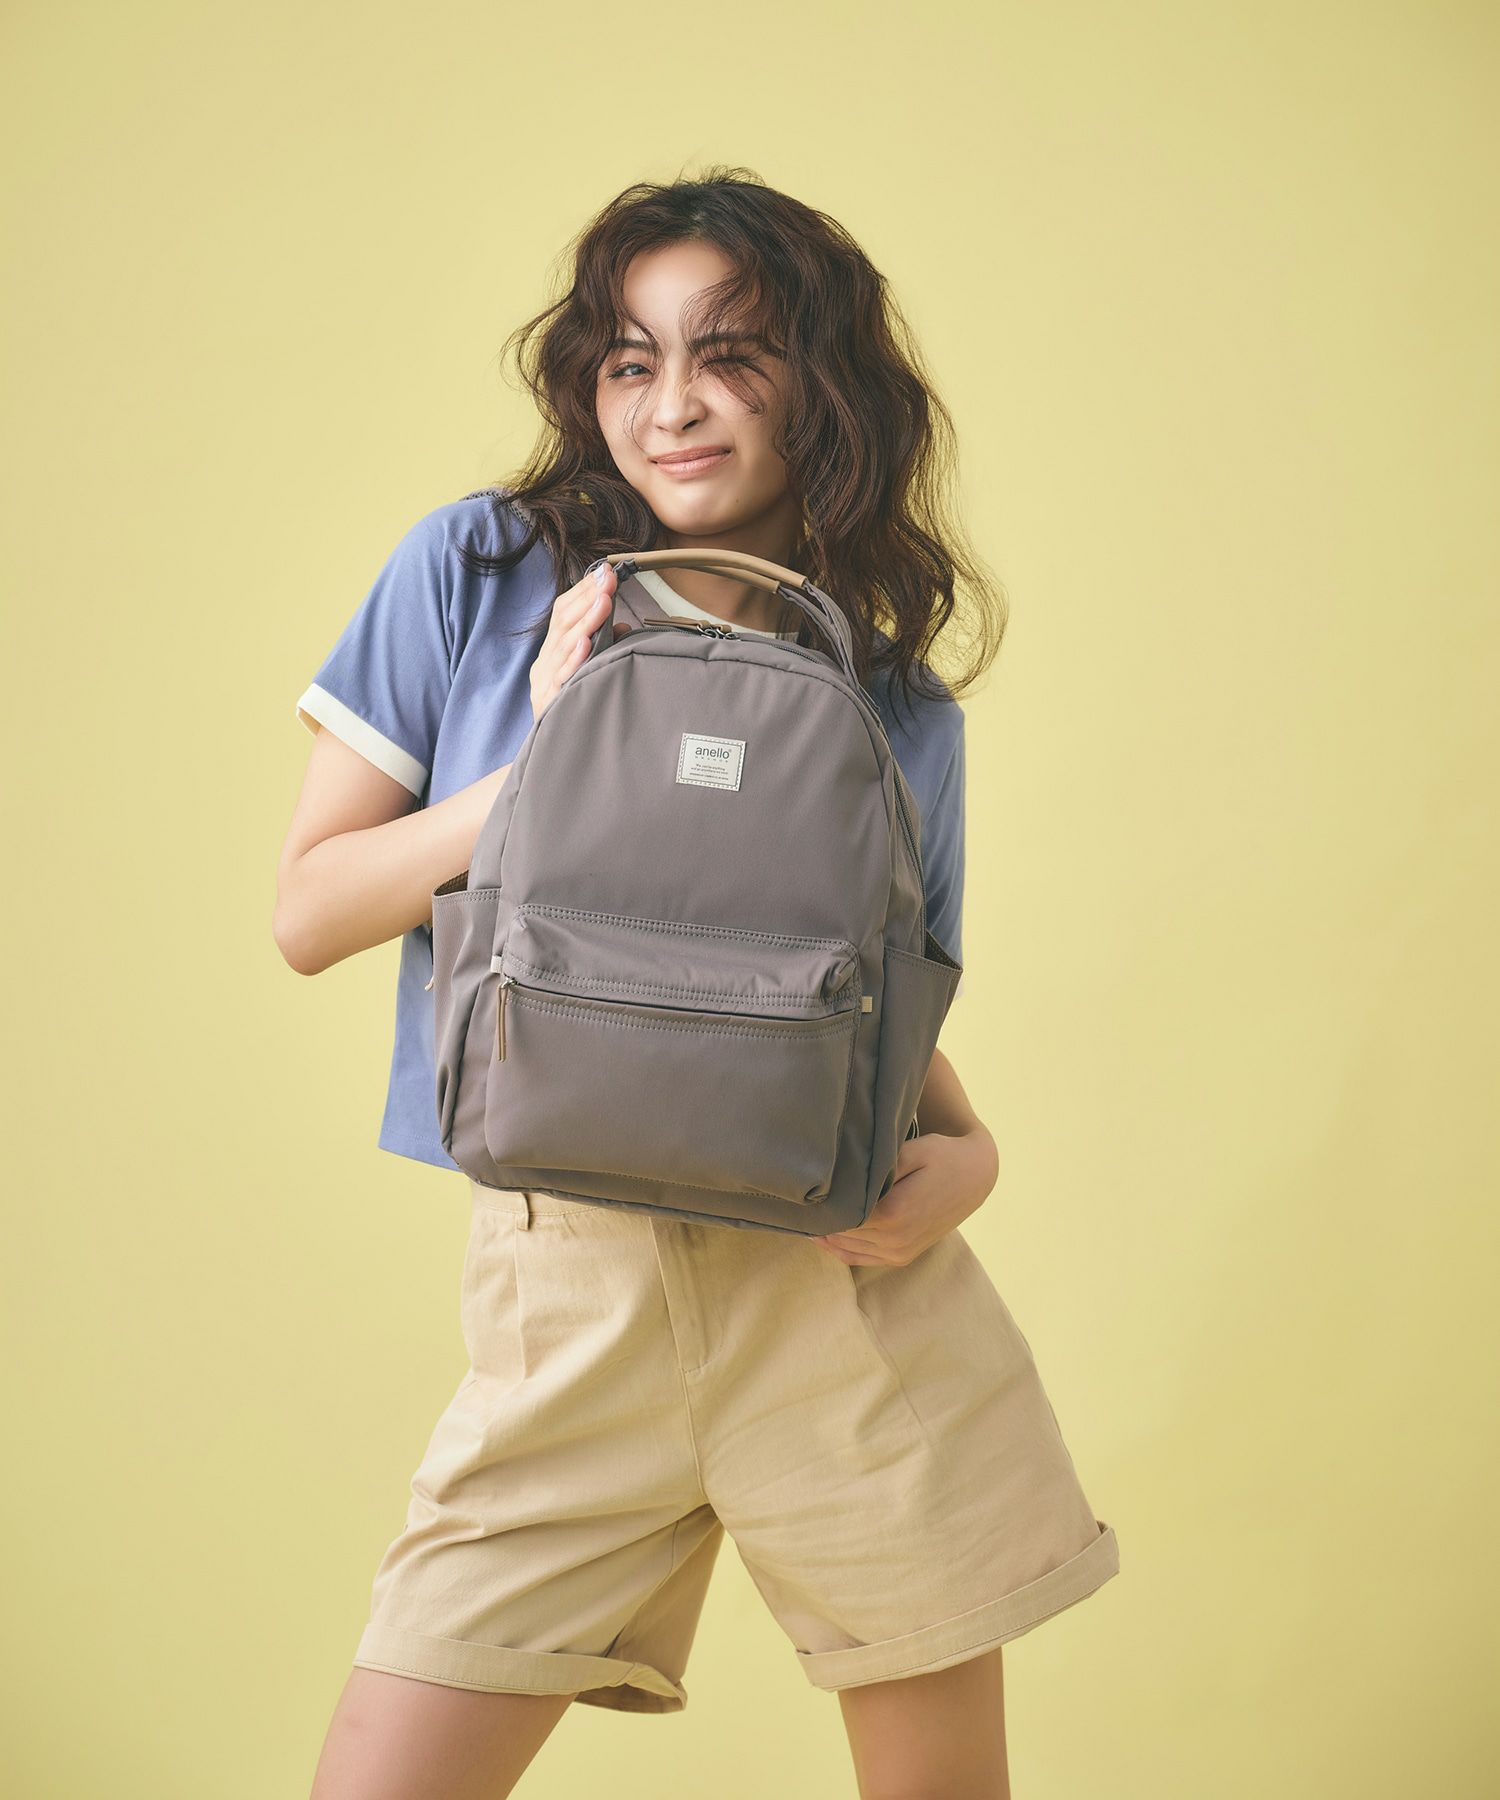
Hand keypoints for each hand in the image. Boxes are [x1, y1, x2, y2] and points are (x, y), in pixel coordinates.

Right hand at [530, 559, 631, 722]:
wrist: (550, 755)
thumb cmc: (572, 711)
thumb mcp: (586, 675)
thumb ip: (602, 650)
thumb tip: (623, 628)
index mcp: (553, 652)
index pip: (565, 612)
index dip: (584, 590)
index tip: (606, 572)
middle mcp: (544, 663)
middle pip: (563, 623)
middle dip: (587, 598)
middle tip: (608, 580)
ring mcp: (543, 682)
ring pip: (562, 645)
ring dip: (585, 621)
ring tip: (602, 602)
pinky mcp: (546, 703)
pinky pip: (561, 679)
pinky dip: (573, 660)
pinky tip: (585, 644)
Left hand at [813, 1126, 998, 1266]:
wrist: (975, 1175)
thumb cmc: (942, 1155)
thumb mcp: (910, 1151)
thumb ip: (876, 1168)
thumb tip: (843, 1181)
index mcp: (894, 1215)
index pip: (839, 1215)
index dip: (818, 1204)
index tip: (799, 1191)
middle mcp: (896, 1241)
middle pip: (839, 1234)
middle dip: (818, 1219)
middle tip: (792, 1202)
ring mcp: (900, 1253)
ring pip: (846, 1249)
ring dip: (824, 1234)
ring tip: (802, 1215)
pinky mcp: (902, 1257)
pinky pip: (860, 1259)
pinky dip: (838, 1249)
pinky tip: (820, 1234)